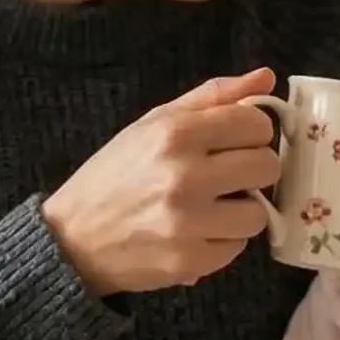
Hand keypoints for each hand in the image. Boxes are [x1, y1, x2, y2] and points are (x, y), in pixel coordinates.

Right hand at [42, 69, 283, 295]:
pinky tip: (194, 233)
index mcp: (175, 133)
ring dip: (239, 211)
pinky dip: (221, 241)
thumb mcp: (152, 124)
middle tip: (226, 177)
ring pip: (258, 214)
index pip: (256, 124)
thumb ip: (211, 98)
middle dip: (251, 171)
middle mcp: (184, 176)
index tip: (235, 143)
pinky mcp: (190, 262)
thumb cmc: (115, 175)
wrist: (73, 238)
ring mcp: (189, 223)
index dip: (252, 133)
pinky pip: (236, 248)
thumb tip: (266, 78)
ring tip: (209, 208)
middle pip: (266, 167)